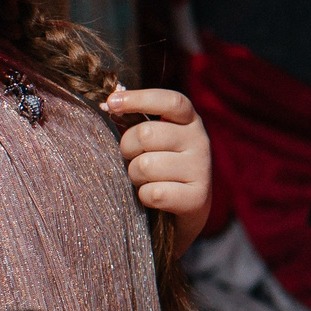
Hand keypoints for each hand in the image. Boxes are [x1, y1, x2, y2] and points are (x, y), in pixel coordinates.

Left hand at [107, 87, 210, 242]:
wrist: (184, 211)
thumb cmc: (161, 167)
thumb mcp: (154, 140)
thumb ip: (136, 121)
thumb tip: (109, 104)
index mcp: (189, 120)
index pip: (170, 101)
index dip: (139, 99)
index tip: (111, 103)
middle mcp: (200, 140)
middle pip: (146, 134)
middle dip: (127, 148)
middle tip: (132, 158)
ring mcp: (201, 169)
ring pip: (146, 165)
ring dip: (135, 176)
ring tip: (145, 180)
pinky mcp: (198, 197)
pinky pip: (154, 193)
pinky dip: (144, 197)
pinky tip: (153, 197)